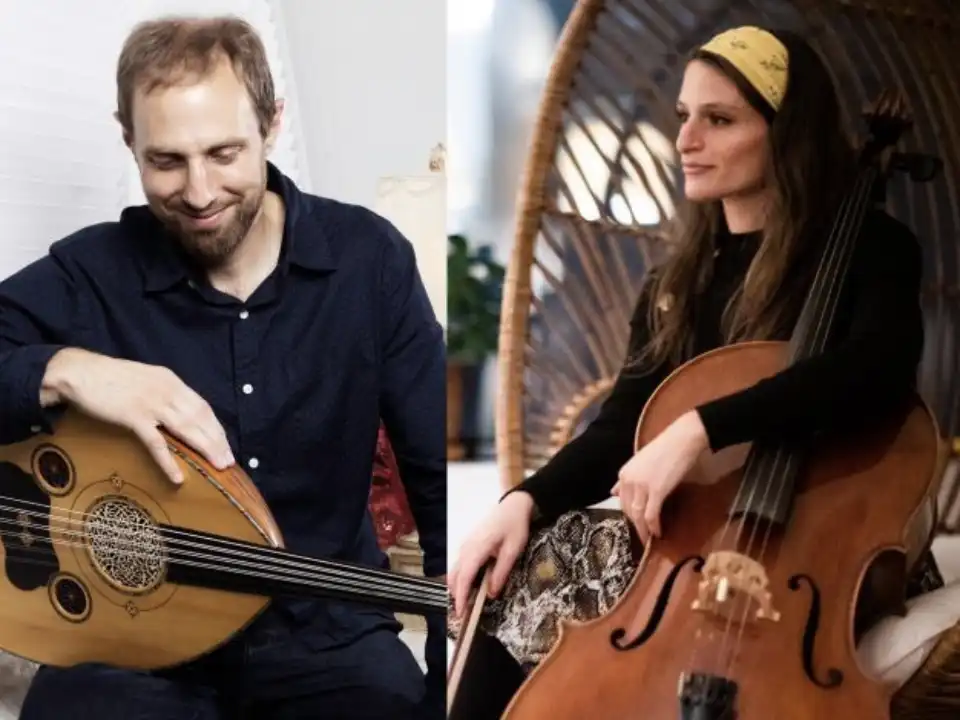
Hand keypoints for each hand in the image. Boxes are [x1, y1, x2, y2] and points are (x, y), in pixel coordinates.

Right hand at [42, 348, 234, 484]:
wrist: (79, 371)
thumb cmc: (111, 378)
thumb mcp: (146, 380)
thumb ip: (164, 394)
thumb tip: (180, 414)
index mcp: (171, 381)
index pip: (203, 406)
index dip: (216, 427)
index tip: (225, 443)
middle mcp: (167, 390)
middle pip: (200, 419)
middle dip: (217, 441)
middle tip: (229, 461)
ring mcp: (151, 403)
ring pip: (186, 428)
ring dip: (205, 449)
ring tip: (218, 467)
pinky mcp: (133, 416)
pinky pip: (156, 442)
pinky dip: (168, 461)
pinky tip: (178, 476)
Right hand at [448, 491, 533, 617]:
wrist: (512, 505)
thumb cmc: (515, 526)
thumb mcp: (513, 551)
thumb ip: (501, 572)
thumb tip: (491, 594)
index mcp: (477, 548)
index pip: (464, 577)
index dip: (460, 597)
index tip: (460, 614)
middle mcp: (466, 547)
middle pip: (454, 576)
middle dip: (456, 596)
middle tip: (462, 615)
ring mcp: (465, 544)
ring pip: (455, 570)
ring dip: (457, 587)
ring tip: (465, 603)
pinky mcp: (467, 544)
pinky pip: (459, 564)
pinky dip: (460, 578)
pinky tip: (469, 586)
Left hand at [612, 410, 708, 543]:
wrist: (681, 439)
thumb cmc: (664, 448)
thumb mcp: (639, 463)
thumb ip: (627, 478)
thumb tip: (613, 491)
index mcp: (623, 473)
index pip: (621, 501)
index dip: (628, 515)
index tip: (635, 524)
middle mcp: (628, 480)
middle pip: (627, 510)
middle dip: (635, 525)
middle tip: (643, 536)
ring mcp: (641, 486)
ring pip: (637, 515)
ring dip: (643, 530)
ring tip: (649, 539)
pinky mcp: (656, 491)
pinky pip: (651, 514)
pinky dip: (653, 526)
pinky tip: (658, 532)